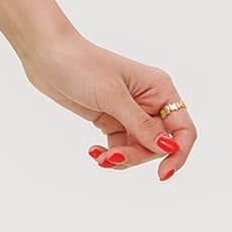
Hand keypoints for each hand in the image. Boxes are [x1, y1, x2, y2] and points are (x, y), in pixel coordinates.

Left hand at [20, 28, 195, 181]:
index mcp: (160, 89)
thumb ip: (140, 125)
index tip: (163, 174)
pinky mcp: (111, 119)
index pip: (183, 129)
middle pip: (158, 144)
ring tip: (100, 156)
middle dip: (137, 156)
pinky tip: (94, 152)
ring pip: (139, 148)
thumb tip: (168, 148)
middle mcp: (150, 101)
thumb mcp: (113, 97)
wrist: (48, 56)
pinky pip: (121, 146)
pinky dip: (110, 153)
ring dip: (122, 157)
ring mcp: (130, 112)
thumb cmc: (82, 66)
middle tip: (112, 157)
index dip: (178, 153)